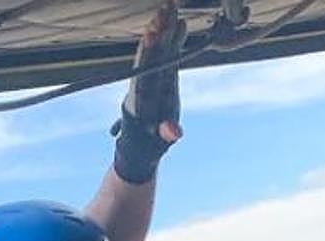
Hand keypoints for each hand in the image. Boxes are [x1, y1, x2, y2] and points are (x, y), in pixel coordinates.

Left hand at [113, 1, 185, 183]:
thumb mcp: (157, 140)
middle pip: (151, 52)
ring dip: (164, 27)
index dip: (148, 52)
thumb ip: (165, 133)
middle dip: (157, 30)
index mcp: (141, 94)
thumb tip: (175, 132)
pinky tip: (182, 22)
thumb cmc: (149, 142)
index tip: (152, 34)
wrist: (143, 141)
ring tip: (170, 6)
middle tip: (164, 9)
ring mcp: (154, 75)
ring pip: (159, 48)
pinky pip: (169, 53)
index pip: (144, 69)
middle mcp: (146, 80)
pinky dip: (174, 38)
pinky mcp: (163, 74)